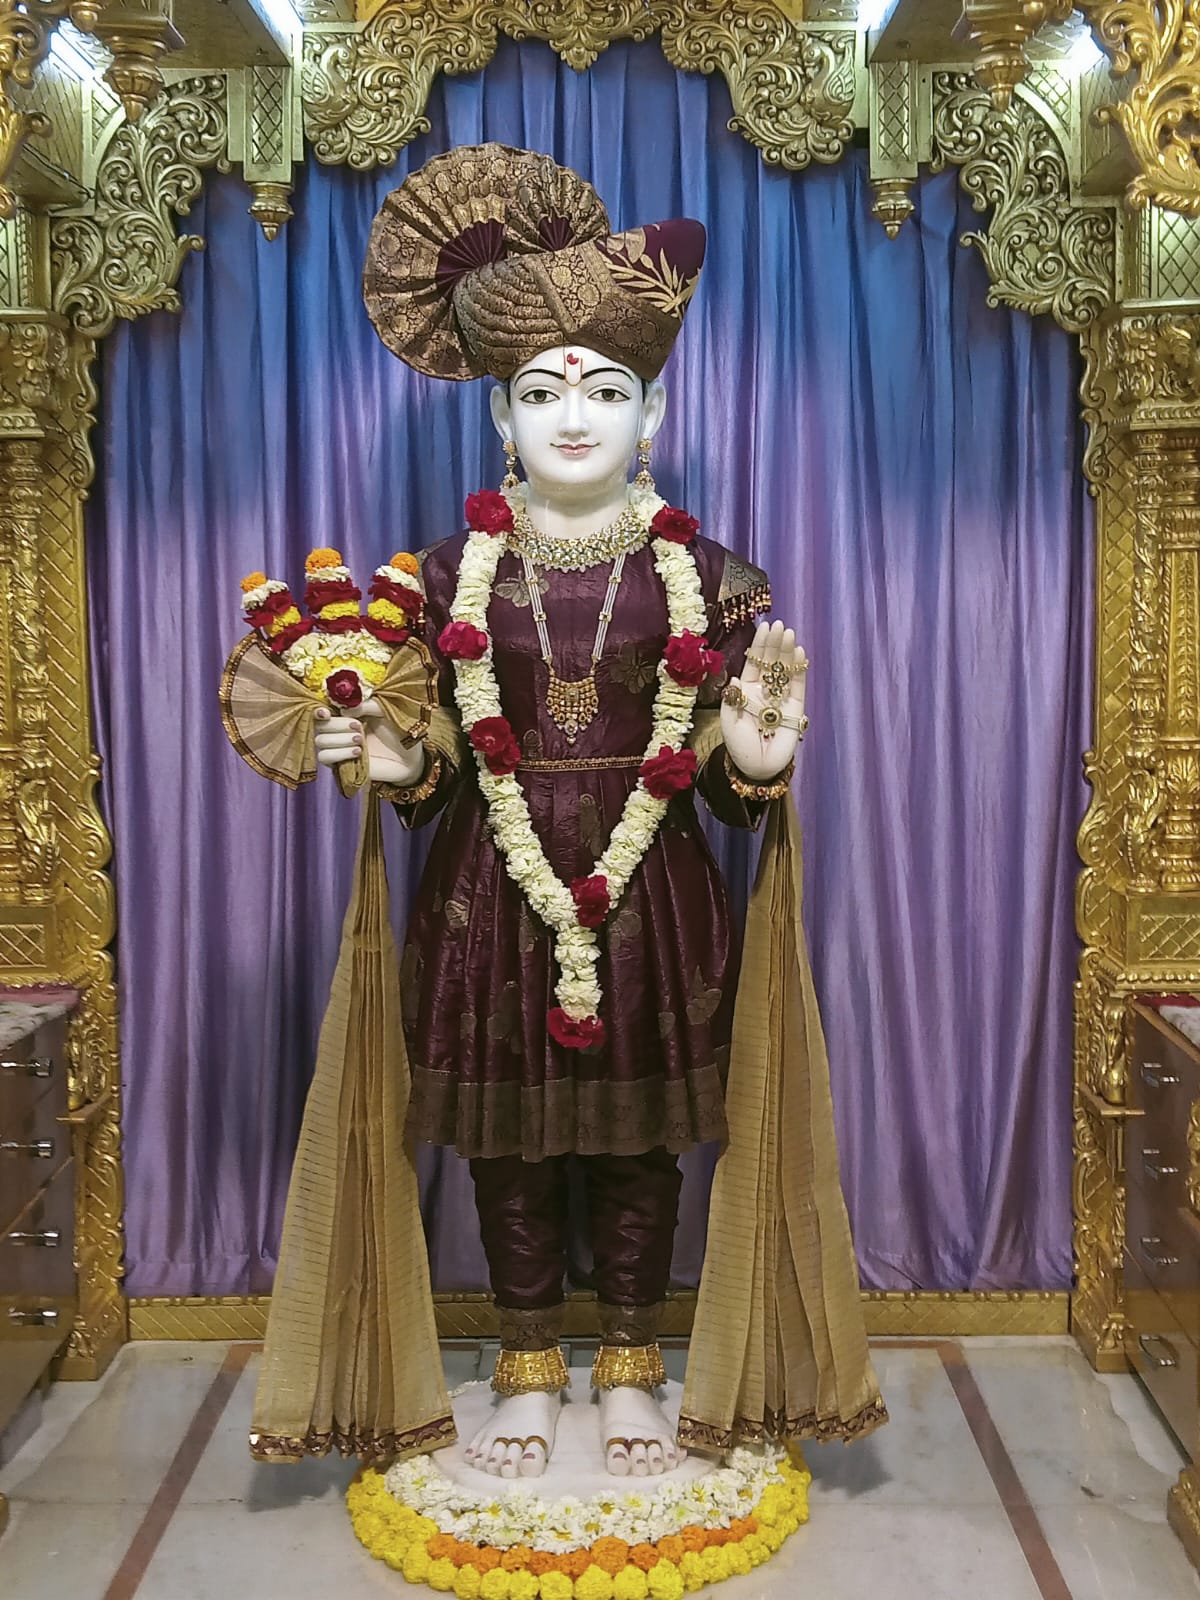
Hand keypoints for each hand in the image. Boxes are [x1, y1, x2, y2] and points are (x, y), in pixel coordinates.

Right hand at [314, 699, 425, 786]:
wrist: (409, 758)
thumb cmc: (397, 731)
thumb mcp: (385, 711)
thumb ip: (367, 705)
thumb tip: (343, 710)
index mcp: (346, 713)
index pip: (322, 709)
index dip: (319, 710)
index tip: (326, 712)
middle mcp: (338, 730)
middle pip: (318, 725)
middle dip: (335, 725)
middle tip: (358, 726)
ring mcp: (338, 747)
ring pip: (320, 741)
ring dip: (339, 739)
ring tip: (360, 740)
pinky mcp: (340, 764)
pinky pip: (325, 758)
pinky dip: (338, 753)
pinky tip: (358, 752)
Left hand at [720, 620, 807, 779]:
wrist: (757, 767)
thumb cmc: (739, 746)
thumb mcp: (728, 721)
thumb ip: (731, 699)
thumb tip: (736, 676)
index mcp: (747, 691)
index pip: (753, 663)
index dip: (759, 645)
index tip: (764, 627)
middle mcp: (765, 691)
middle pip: (771, 662)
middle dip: (774, 643)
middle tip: (779, 625)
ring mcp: (782, 698)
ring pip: (785, 670)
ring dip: (787, 652)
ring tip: (790, 634)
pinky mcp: (796, 708)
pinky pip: (798, 686)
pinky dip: (799, 669)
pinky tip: (799, 653)